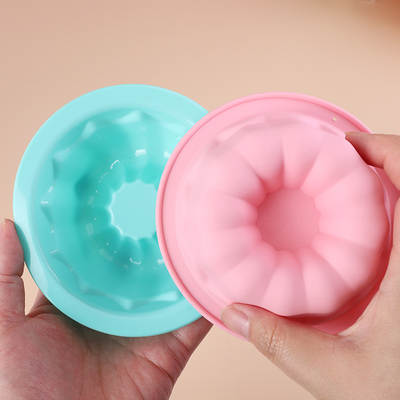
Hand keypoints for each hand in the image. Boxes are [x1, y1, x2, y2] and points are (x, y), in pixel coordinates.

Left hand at [0, 220, 210, 399]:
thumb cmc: (23, 392)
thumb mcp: (5, 329)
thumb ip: (5, 279)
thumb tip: (10, 225)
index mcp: (78, 298)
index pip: (99, 252)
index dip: (112, 224)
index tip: (125, 190)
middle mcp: (115, 306)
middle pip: (141, 264)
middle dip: (156, 236)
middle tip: (174, 200)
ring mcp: (145, 326)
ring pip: (172, 285)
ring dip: (188, 261)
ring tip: (204, 225)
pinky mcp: (170, 346)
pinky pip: (194, 318)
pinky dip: (209, 297)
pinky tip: (221, 269)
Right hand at [221, 133, 399, 399]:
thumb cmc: (398, 395)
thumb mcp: (334, 372)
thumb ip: (279, 340)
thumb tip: (234, 313)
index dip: (385, 149)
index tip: (347, 144)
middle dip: (380, 162)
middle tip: (337, 162)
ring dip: (385, 187)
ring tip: (341, 189)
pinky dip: (389, 215)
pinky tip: (356, 232)